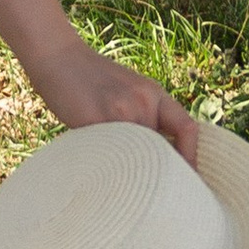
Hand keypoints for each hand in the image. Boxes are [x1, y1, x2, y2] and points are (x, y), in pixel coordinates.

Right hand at [31, 34, 204, 168]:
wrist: (58, 56)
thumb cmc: (92, 79)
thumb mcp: (129, 91)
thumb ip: (143, 117)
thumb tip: (156, 162)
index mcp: (155, 94)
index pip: (188, 128)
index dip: (190, 157)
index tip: (187, 179)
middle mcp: (143, 101)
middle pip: (161, 150)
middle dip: (158, 173)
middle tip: (153, 193)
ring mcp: (120, 110)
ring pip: (136, 156)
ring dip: (128, 170)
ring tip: (117, 178)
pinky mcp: (95, 119)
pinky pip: (109, 154)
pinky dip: (107, 165)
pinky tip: (98, 168)